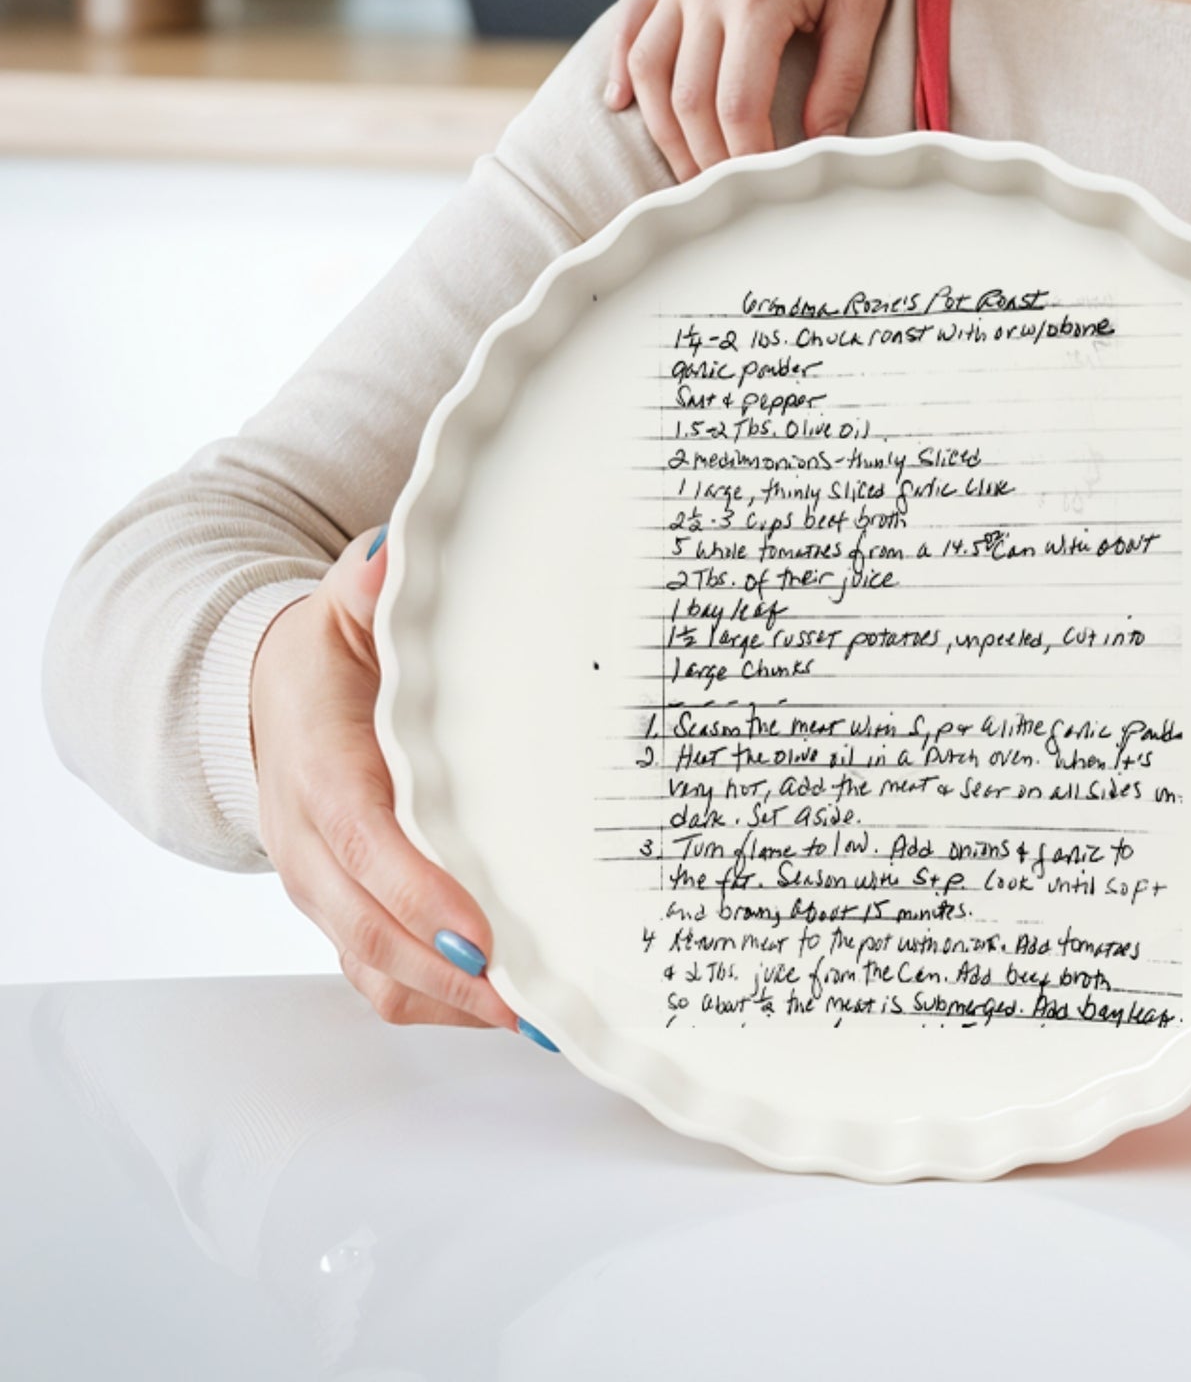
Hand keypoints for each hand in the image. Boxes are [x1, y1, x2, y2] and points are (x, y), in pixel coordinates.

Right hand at [250, 529, 524, 1033]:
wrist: (267, 706)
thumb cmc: (328, 660)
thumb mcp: (343, 609)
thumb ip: (365, 586)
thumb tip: (387, 556)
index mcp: (317, 768)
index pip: (361, 843)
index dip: (416, 893)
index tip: (478, 932)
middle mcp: (313, 846)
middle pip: (372, 926)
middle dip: (449, 970)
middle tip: (534, 994)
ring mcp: (327, 893)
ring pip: (377, 968)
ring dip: (453, 1001)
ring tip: (543, 1014)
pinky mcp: (348, 918)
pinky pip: (383, 981)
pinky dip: (443, 1004)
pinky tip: (515, 1005)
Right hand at [604, 0, 977, 177]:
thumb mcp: (864, 6)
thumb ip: (840, 80)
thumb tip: (819, 148)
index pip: (734, 105)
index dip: (745, 158)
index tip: (763, 189)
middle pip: (685, 99)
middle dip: (702, 157)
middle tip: (724, 197)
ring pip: (648, 69)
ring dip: (662, 128)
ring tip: (687, 170)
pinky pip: (632, 24)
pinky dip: (624, 67)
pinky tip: (620, 104)